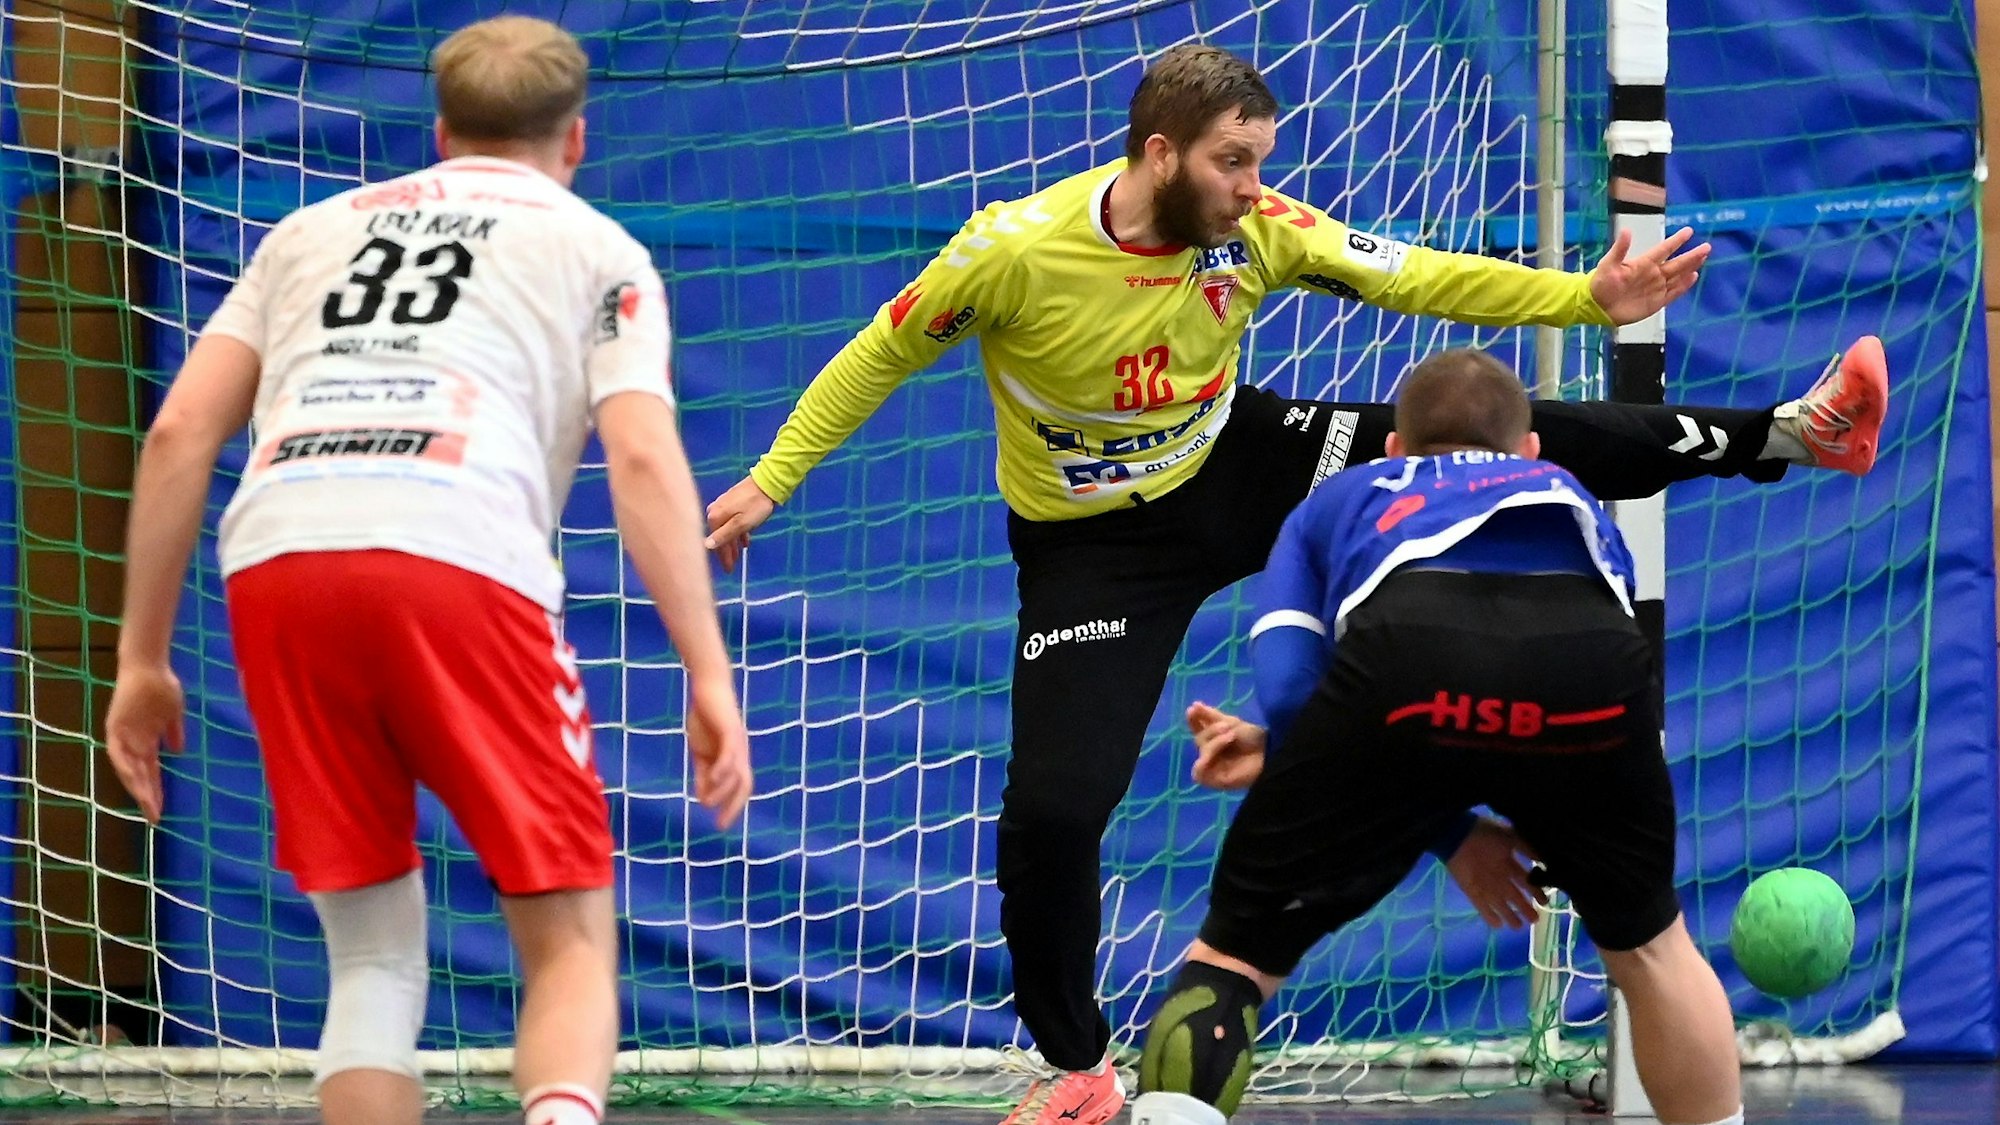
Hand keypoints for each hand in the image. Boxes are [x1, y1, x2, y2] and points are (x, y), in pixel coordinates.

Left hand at [103, 662, 184, 823]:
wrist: (149, 665)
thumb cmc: (162, 686)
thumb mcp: (173, 714)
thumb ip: (173, 732)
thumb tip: (179, 750)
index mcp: (146, 741)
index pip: (150, 772)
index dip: (155, 791)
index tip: (162, 811)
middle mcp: (132, 742)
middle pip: (140, 775)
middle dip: (147, 796)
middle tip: (155, 818)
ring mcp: (123, 736)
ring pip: (129, 769)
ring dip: (137, 787)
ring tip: (147, 805)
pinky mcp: (115, 727)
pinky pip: (118, 751)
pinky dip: (125, 766)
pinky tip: (134, 780)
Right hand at [686, 678, 751, 828]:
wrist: (707, 688)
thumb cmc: (705, 718)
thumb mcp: (701, 751)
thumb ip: (704, 773)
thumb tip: (703, 798)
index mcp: (734, 758)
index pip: (739, 788)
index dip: (732, 806)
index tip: (721, 824)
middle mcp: (741, 752)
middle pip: (744, 784)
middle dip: (734, 806)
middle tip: (721, 825)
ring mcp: (737, 742)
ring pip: (737, 772)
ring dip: (723, 791)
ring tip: (708, 804)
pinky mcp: (730, 730)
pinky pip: (730, 752)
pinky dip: (723, 767)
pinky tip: (713, 779)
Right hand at [703, 476, 775, 572]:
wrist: (766, 484)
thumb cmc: (755, 506)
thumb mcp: (741, 524)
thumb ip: (724, 535)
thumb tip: (706, 546)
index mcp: (715, 517)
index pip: (716, 542)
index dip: (722, 557)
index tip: (728, 570)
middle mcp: (714, 511)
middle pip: (719, 536)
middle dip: (726, 551)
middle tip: (732, 565)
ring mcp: (722, 506)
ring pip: (725, 529)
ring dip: (731, 542)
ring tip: (738, 553)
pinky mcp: (731, 503)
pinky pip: (731, 522)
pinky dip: (737, 532)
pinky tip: (744, 540)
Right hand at [1185, 701, 1267, 789]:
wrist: (1269, 754)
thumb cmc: (1254, 739)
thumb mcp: (1232, 722)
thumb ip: (1211, 716)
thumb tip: (1193, 705)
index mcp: (1215, 739)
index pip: (1197, 729)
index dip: (1193, 720)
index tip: (1193, 708)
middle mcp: (1212, 752)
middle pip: (1200, 739)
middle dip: (1212, 730)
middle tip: (1227, 726)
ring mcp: (1212, 767)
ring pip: (1201, 752)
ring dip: (1214, 742)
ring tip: (1231, 735)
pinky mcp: (1213, 780)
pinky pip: (1200, 771)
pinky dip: (1209, 756)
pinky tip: (1220, 748)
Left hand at [1444, 816, 1545, 929]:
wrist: (1457, 834)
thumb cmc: (1484, 833)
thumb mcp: (1510, 836)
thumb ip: (1527, 848)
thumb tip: (1545, 861)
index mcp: (1508, 863)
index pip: (1526, 881)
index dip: (1535, 892)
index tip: (1544, 902)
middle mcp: (1499, 877)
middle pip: (1515, 896)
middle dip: (1525, 908)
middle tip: (1535, 920)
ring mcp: (1485, 885)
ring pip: (1500, 904)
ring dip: (1509, 915)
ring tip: (1519, 927)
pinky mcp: (1472, 891)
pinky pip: (1481, 907)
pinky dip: (1489, 916)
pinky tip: (1498, 925)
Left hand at [1588, 226, 1710, 324]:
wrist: (1598, 306)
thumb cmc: (1601, 283)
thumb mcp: (1609, 264)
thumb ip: (1619, 249)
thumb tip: (1626, 231)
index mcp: (1643, 263)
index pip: (1664, 249)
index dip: (1676, 241)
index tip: (1689, 231)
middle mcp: (1653, 273)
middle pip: (1677, 263)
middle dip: (1692, 255)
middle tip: (1707, 247)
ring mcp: (1656, 287)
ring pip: (1678, 276)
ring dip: (1691, 267)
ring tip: (1703, 258)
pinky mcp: (1656, 301)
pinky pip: (1673, 292)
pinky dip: (1684, 286)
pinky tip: (1693, 277)